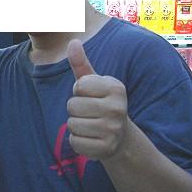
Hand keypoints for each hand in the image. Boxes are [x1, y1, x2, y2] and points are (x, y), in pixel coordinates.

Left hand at [66, 39, 131, 159]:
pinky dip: (78, 142)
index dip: (79, 91)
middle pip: (72, 106)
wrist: (119, 136)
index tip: (91, 96)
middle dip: (76, 109)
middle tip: (90, 113)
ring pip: (71, 125)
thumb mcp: (93, 83)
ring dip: (76, 126)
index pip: (78, 85)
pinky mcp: (106, 149)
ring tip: (91, 125)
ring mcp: (113, 130)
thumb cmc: (101, 104)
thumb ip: (81, 63)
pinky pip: (74, 142)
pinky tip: (91, 139)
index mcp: (116, 88)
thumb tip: (73, 41)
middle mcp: (118, 108)